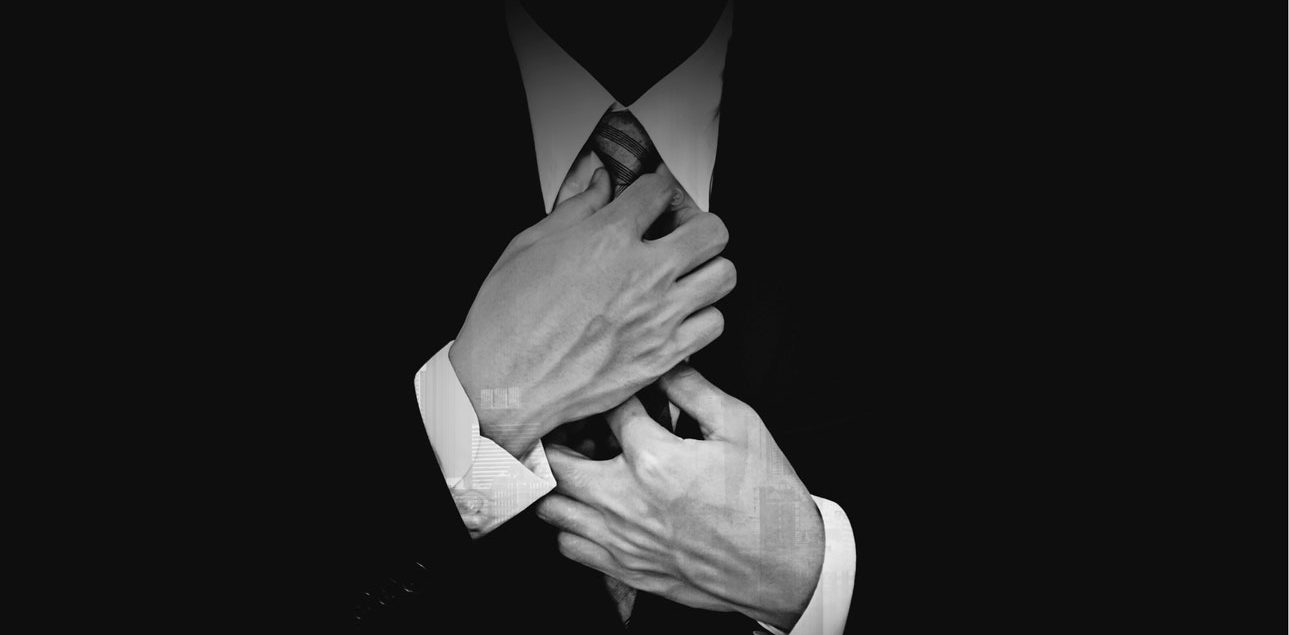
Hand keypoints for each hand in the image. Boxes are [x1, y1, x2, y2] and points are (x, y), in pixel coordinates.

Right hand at [449, 159, 733, 457]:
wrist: (505, 385)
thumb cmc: (507, 319)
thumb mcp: (529, 246)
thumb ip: (574, 210)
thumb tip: (600, 184)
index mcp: (608, 238)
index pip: (659, 190)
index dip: (654, 190)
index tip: (649, 199)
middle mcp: (644, 273)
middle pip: (712, 231)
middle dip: (697, 227)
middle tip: (679, 236)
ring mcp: (660, 316)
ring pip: (724, 276)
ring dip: (706, 271)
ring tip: (685, 277)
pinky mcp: (665, 355)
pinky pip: (714, 324)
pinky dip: (702, 318)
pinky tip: (678, 317)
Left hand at [534, 365, 823, 630]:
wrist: (786, 565)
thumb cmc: (767, 496)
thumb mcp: (740, 425)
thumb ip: (693, 390)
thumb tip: (664, 366)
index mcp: (654, 459)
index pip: (610, 411)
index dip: (618, 395)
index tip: (630, 395)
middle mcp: (625, 501)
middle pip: (556, 461)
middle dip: (559, 436)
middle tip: (576, 427)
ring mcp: (622, 540)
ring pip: (552, 508)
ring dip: (558, 482)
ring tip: (578, 467)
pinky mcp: (626, 569)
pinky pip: (569, 547)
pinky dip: (570, 525)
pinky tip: (590, 511)